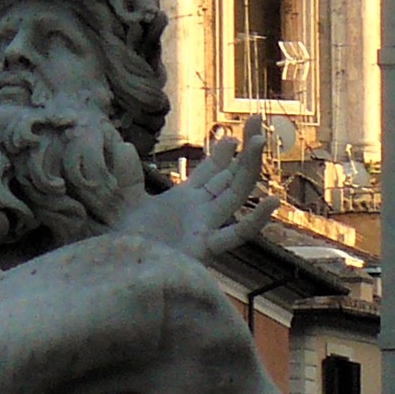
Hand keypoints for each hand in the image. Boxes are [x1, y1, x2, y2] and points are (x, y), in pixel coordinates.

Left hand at [114, 120, 274, 263]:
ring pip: (236, 195)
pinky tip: (272, 201)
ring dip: (249, 168)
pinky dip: (256, 220)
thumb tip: (122, 145)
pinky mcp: (206, 248)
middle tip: (255, 119)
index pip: (211, 172)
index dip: (222, 154)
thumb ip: (128, 175)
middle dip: (244, 149)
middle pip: (230, 176)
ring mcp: (206, 228)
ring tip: (260, 141)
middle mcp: (201, 212)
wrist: (121, 274)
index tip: (232, 135)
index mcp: (185, 200)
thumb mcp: (126, 202)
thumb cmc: (127, 245)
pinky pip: (237, 235)